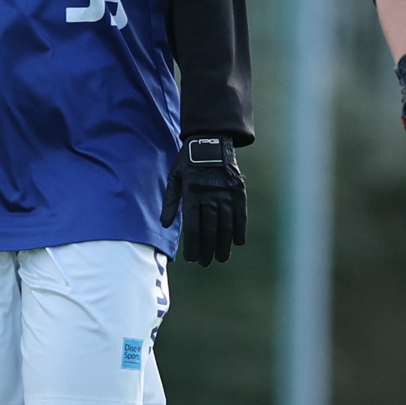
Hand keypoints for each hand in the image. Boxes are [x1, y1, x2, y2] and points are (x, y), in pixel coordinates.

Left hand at [161, 136, 247, 265]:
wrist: (211, 141)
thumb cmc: (188, 162)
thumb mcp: (174, 178)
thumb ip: (171, 201)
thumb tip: (164, 224)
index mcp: (192, 194)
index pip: (193, 227)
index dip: (193, 245)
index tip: (192, 258)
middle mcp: (210, 196)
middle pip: (210, 229)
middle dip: (207, 249)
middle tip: (206, 263)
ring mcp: (226, 194)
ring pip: (226, 225)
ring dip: (224, 244)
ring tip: (221, 258)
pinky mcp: (238, 191)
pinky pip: (241, 214)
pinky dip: (240, 228)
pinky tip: (238, 242)